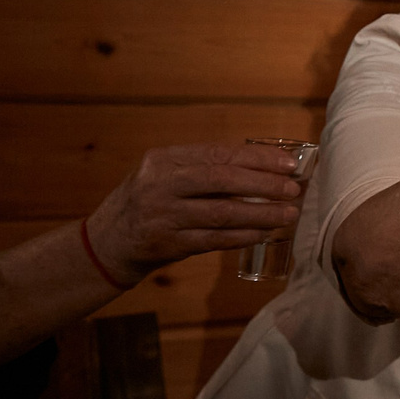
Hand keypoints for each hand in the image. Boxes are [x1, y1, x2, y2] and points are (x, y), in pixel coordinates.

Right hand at [88, 143, 309, 279]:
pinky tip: (264, 233)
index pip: (218, 154)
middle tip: (293, 190)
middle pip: (221, 180)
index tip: (288, 164)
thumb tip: (265, 168)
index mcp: (163, 160)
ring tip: (289, 214)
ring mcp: (162, 216)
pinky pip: (214, 240)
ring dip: (261, 214)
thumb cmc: (150, 202)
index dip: (257, 158)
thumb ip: (204, 169)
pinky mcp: (167, 244)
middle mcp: (160, 185)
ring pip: (221, 214)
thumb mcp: (165, 175)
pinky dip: (243, 236)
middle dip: (263, 184)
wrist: (106, 242)